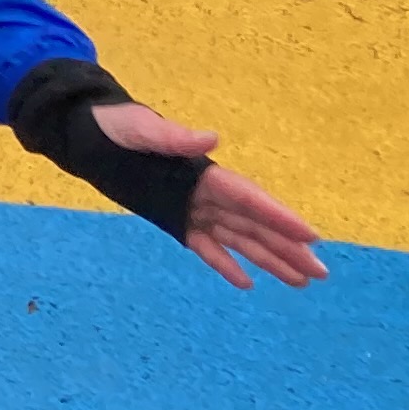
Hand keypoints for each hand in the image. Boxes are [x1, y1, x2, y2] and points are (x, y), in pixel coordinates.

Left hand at [93, 104, 327, 289]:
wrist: (87, 134)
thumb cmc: (115, 126)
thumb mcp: (140, 128)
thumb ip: (173, 137)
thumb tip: (212, 138)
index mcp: (202, 172)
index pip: (248, 198)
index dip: (279, 217)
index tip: (312, 236)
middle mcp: (205, 193)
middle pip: (253, 224)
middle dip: (287, 247)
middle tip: (321, 272)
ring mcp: (192, 209)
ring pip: (239, 238)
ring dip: (269, 259)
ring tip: (302, 281)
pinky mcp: (175, 221)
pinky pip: (206, 247)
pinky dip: (226, 264)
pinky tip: (248, 283)